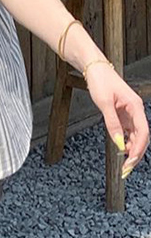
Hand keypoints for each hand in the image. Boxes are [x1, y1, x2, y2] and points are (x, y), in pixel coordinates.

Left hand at [86, 61, 148, 177]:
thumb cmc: (100, 81)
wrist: (94, 68)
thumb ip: (112, 123)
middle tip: (125, 168)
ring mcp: (129, 112)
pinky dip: (125, 140)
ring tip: (123, 162)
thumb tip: (118, 143)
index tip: (130, 162)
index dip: (138, 149)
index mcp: (136, 107)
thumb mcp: (104, 103)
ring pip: (135, 135)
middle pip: (141, 137)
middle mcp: (135, 111)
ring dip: (131, 149)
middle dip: (135, 154)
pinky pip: (128, 130)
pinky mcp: (122, 113)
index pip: (143, 133)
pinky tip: (121, 148)